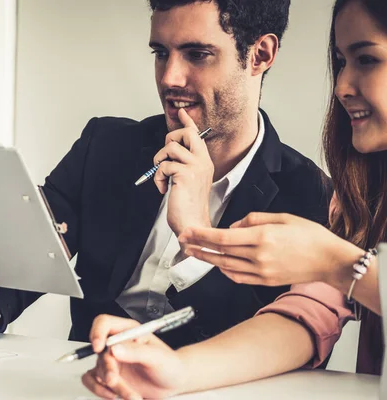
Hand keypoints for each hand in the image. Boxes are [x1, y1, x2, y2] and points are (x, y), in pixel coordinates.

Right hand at [82, 315, 188, 399]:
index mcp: (128, 332)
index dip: (97, 332)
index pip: (104, 323)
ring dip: (111, 386)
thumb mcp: (157, 356)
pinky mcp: (109, 376)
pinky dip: (98, 390)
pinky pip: (92, 381)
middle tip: (115, 381)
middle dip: (108, 369)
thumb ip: (136, 352)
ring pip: (98, 370)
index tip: (98, 347)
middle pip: (100, 352)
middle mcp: (117, 345)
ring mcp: (112, 361)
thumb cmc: (169, 364)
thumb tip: (115, 349)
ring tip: (130, 394)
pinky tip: (113, 394)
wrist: (173, 383)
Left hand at [154, 108, 213, 235]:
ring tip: (162, 177)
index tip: (181, 112)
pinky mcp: (185, 174)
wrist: (192, 225)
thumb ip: (181, 165)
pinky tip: (163, 189)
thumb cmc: (186, 206)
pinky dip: (158, 177)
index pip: (197, 136)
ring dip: (159, 161)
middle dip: (169, 139)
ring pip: (171, 147)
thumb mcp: (186, 181)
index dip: (187, 122)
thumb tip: (168, 152)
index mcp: (204, 162)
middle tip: (164, 157)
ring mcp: (196, 167)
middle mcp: (203, 162)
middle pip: (186, 133)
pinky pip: (163, 165)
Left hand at [179, 212, 361, 286]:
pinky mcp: (265, 281)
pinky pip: (238, 277)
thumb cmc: (309, 236)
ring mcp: (261, 272)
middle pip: (219, 253)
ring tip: (193, 252)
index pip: (222, 238)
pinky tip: (216, 264)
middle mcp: (258, 256)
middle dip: (198, 246)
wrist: (330, 261)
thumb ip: (252, 219)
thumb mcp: (282, 217)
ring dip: (207, 259)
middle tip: (182, 242)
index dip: (201, 235)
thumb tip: (231, 227)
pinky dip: (224, 271)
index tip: (187, 232)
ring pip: (225, 266)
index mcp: (262, 237)